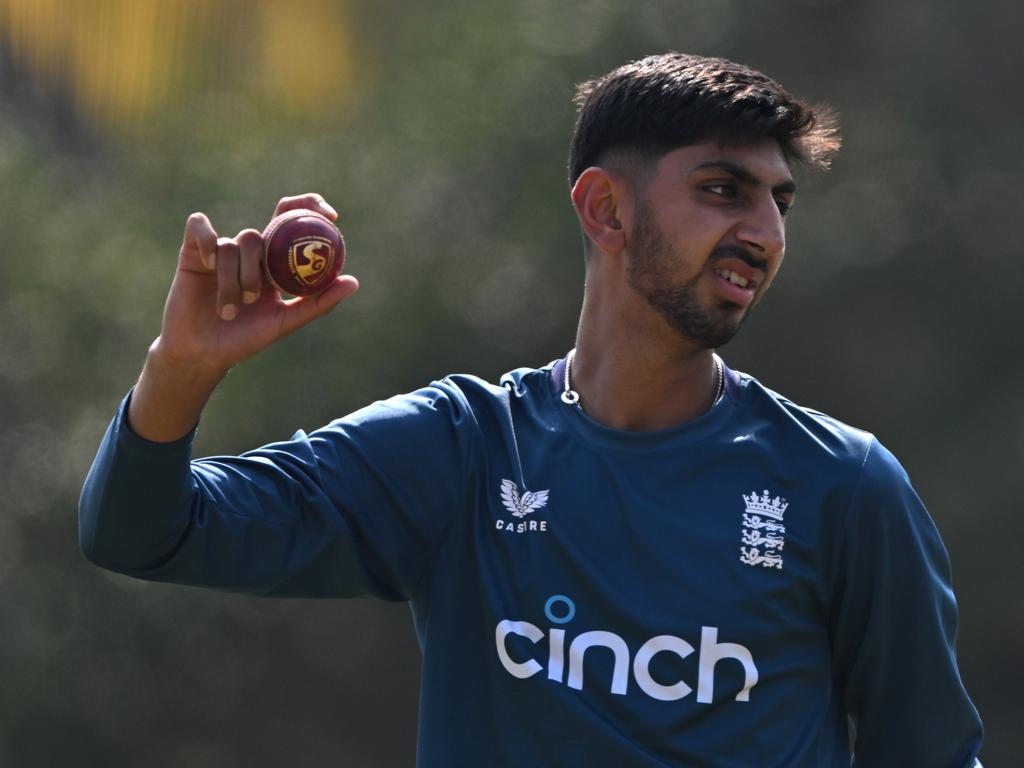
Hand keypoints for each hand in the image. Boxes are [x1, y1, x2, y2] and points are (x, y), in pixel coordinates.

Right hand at [153, 193, 359, 376]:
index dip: (310, 206)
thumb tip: (353, 282)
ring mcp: (221, 250)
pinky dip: (207, 241)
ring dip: (234, 279)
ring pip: (234, 243)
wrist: (203, 353)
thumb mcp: (286, 322)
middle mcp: (250, 252)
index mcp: (273, 262)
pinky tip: (208, 264)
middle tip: (260, 292)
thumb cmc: (245, 340)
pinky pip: (200, 228)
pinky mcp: (192, 251)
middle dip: (260, 264)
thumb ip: (319, 303)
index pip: (292, 221)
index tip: (330, 216)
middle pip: (262, 233)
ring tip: (231, 311)